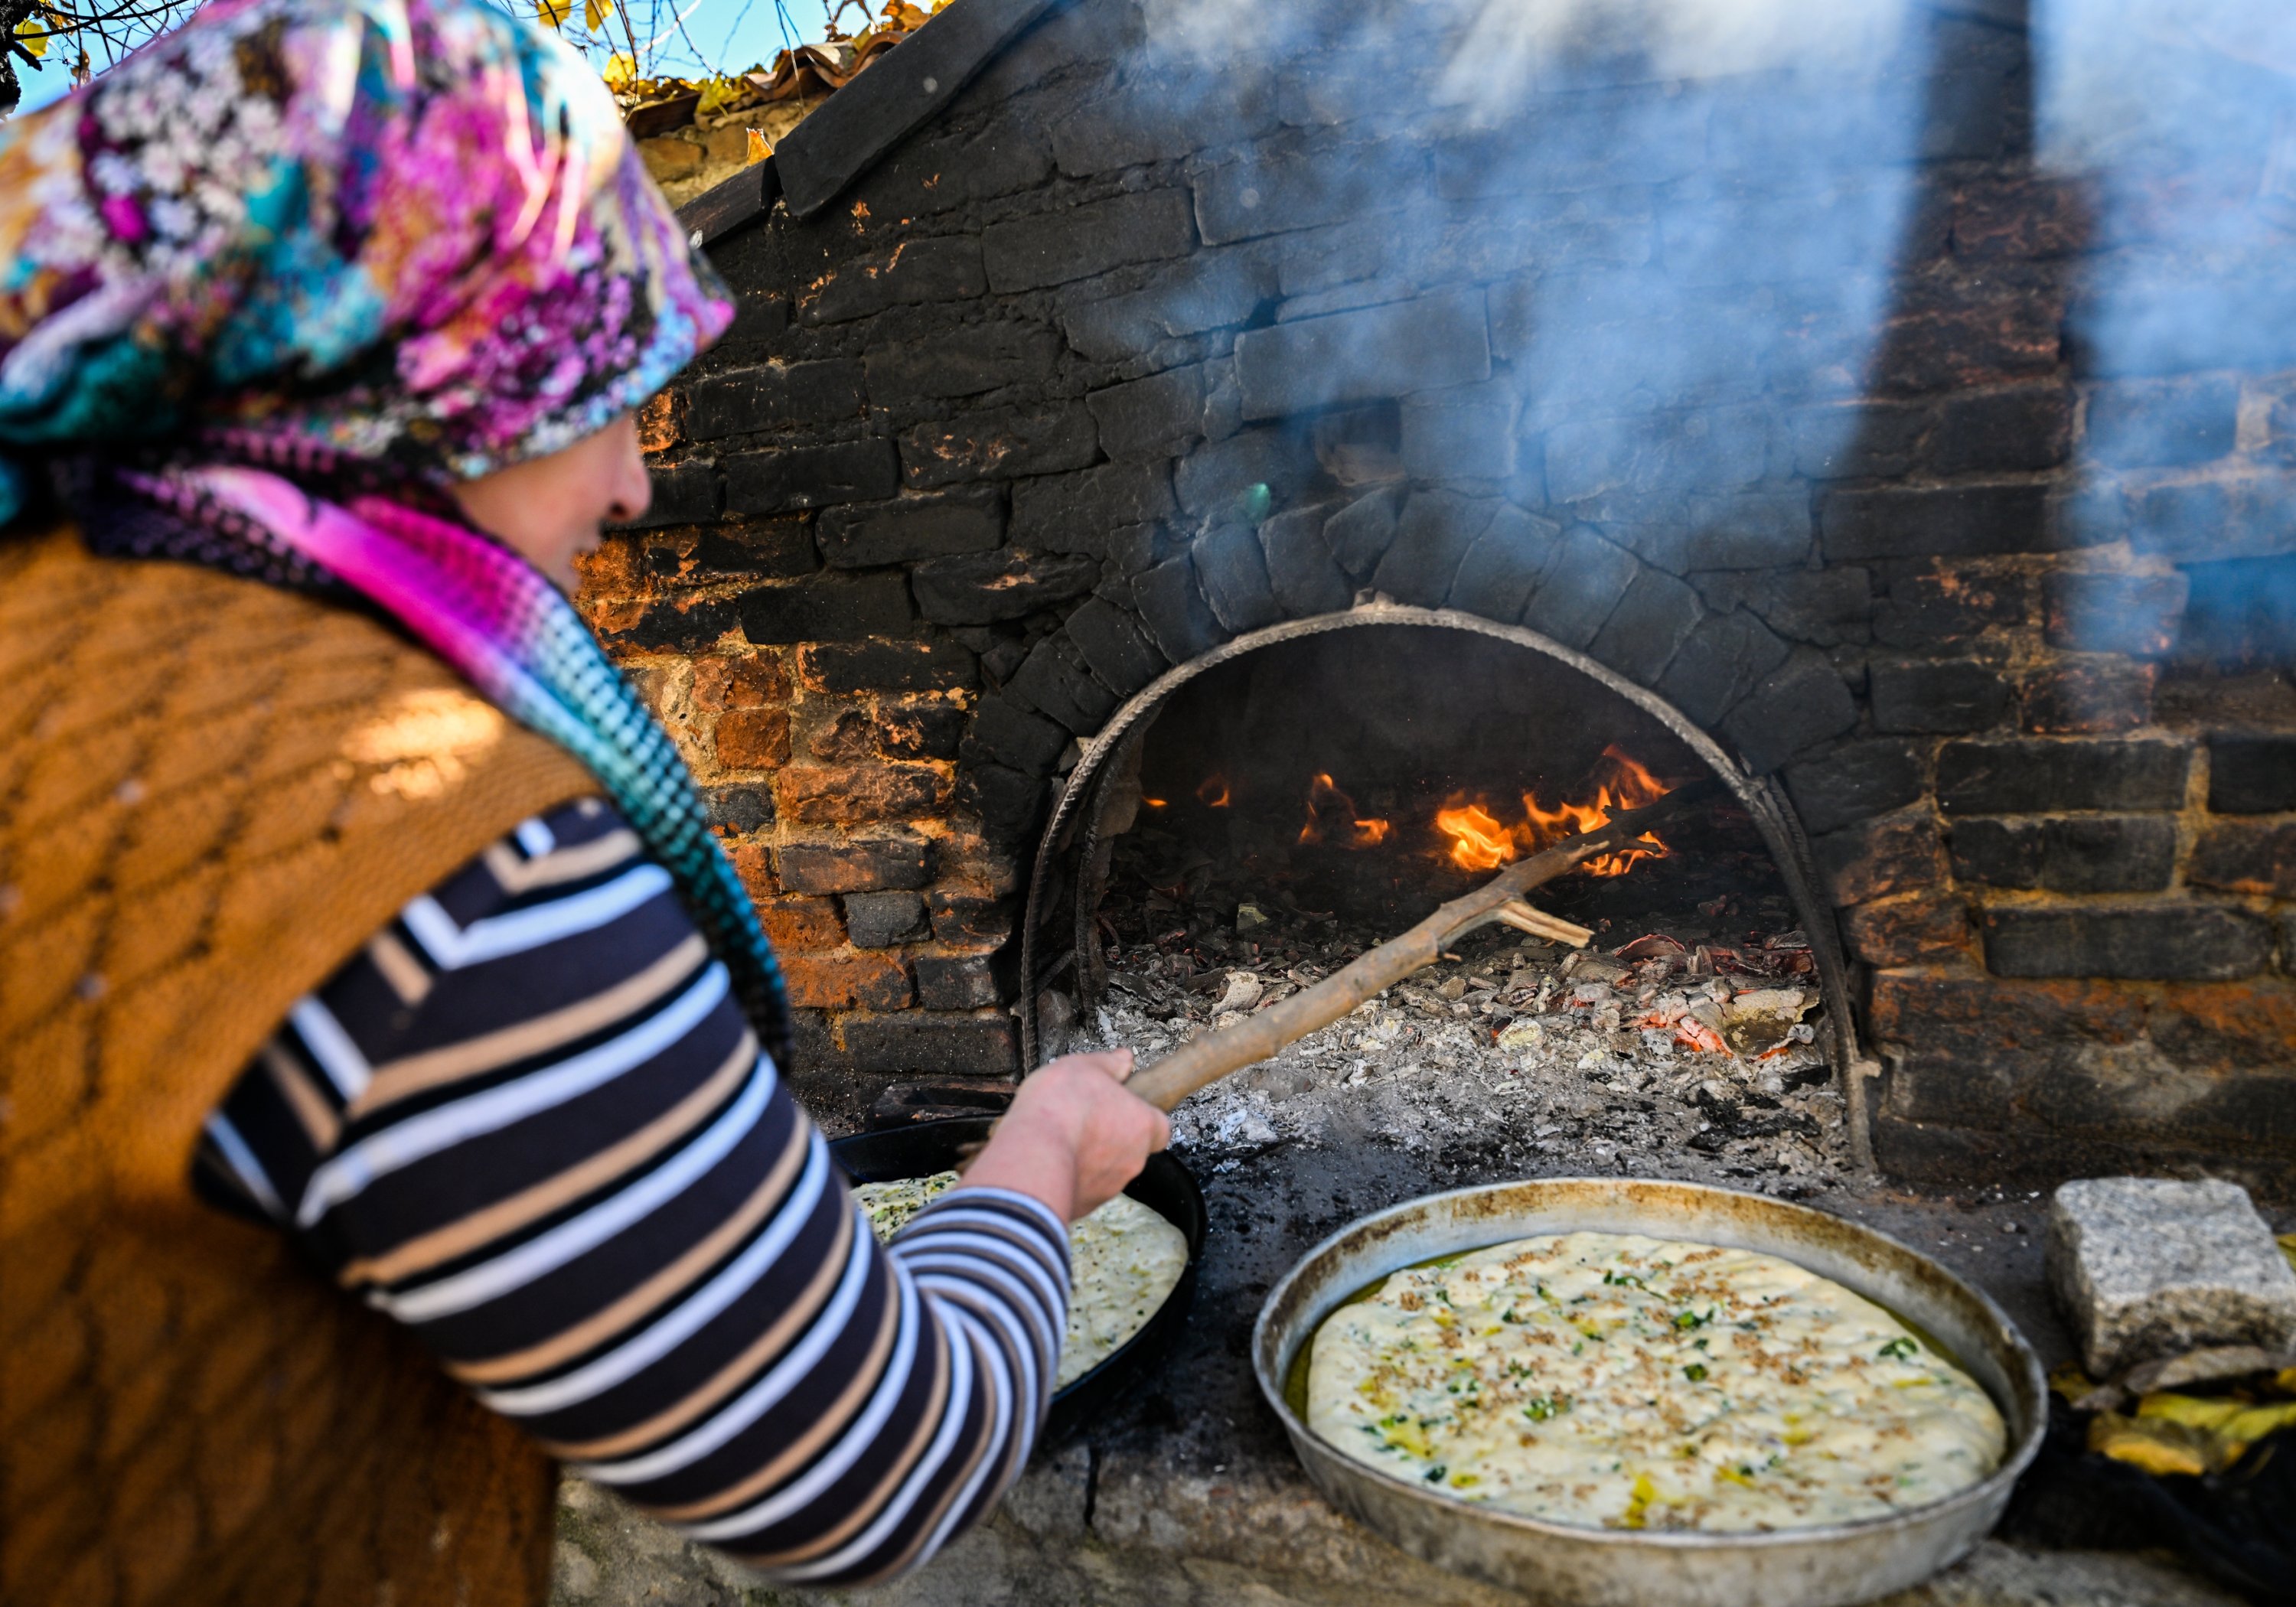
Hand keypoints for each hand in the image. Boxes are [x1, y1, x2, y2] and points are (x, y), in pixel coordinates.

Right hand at [960, 1049, 1169, 1221]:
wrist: (1031, 1157)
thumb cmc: (1061, 1108)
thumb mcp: (1084, 1067)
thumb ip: (1109, 1063)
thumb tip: (1123, 1059)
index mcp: (1142, 1125)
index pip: (1159, 1126)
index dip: (1142, 1117)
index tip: (1122, 1107)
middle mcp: (1132, 1160)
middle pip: (1131, 1148)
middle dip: (1110, 1137)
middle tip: (1083, 1121)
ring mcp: (1109, 1186)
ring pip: (1106, 1170)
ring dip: (1089, 1157)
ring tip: (1060, 1140)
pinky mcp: (1084, 1204)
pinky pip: (1082, 1187)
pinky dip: (1070, 1175)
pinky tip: (1048, 1160)